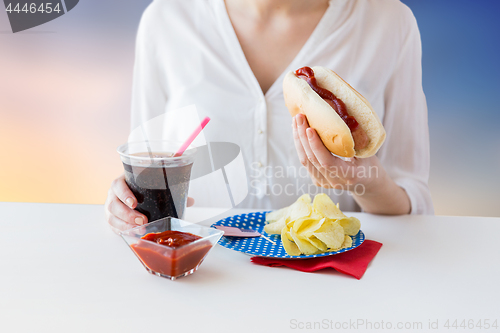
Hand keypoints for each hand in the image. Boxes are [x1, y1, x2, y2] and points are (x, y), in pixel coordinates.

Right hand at [105, 174, 193, 233]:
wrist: (130, 194)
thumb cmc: (142, 190)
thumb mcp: (152, 186)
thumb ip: (170, 190)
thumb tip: (190, 200)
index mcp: (121, 183)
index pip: (117, 186)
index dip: (124, 194)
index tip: (134, 202)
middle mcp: (113, 195)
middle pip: (113, 205)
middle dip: (127, 214)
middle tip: (142, 220)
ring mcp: (111, 208)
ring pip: (112, 218)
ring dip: (125, 225)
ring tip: (140, 229)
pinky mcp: (112, 220)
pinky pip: (113, 227)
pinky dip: (123, 231)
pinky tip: (133, 234)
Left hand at [292, 113, 409, 213]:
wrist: (368, 184)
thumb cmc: (370, 164)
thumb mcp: (367, 152)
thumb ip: (353, 140)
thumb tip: (340, 116)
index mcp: (348, 175)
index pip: (327, 161)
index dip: (316, 146)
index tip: (309, 128)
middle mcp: (333, 181)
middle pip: (312, 159)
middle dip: (303, 136)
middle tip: (299, 117)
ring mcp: (323, 182)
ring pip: (305, 160)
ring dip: (298, 139)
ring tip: (296, 121)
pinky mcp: (317, 179)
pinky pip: (306, 162)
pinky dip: (301, 145)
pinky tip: (298, 131)